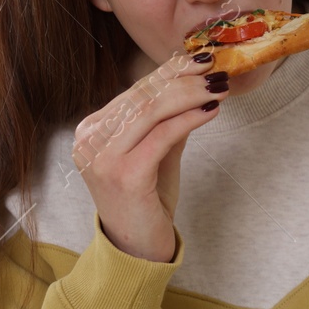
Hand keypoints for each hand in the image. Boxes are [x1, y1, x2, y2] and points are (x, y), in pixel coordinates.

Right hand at [70, 51, 227, 261]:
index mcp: (91, 131)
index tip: (199, 59)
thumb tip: (195, 85)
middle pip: (143, 96)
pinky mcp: (124, 175)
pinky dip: (190, 118)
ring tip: (219, 87)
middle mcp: (90, 140)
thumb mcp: (157, 152)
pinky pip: (162, 135)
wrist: (138, 249)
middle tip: (216, 70)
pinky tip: (211, 111)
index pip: (134, 91)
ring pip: (152, 110)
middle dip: (184, 79)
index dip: (169, 72)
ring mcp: (103, 158)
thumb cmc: (147, 201)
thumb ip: (167, 121)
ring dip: (191, 94)